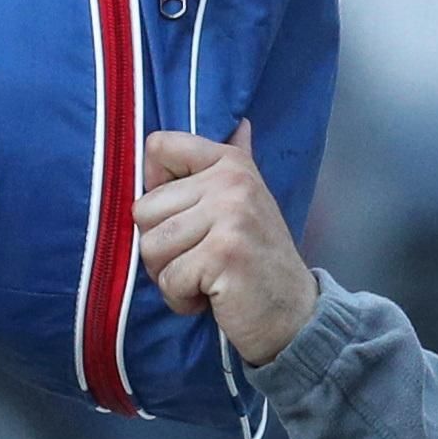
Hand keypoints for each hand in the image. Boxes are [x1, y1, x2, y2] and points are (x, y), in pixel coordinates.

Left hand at [136, 122, 318, 366]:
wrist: (294, 314)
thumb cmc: (259, 261)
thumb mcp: (247, 203)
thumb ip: (234, 164)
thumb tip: (240, 125)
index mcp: (231, 162)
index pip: (158, 147)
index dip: (154, 189)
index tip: (183, 216)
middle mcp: (231, 181)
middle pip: (143, 209)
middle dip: (160, 248)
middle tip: (198, 261)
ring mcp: (229, 216)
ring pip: (150, 246)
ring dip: (169, 276)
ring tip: (204, 278)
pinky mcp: (223, 254)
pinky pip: (168, 279)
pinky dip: (181, 299)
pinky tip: (210, 296)